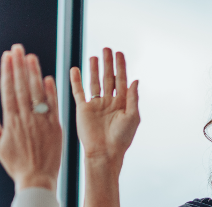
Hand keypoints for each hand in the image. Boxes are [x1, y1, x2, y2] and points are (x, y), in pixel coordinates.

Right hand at [0, 44, 63, 191]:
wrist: (37, 180)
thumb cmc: (16, 165)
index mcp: (11, 121)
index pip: (8, 90)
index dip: (7, 72)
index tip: (6, 57)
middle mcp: (26, 118)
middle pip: (22, 87)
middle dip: (19, 66)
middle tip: (17, 48)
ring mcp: (42, 122)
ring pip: (37, 93)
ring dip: (34, 73)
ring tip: (31, 57)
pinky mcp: (55, 127)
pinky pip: (53, 106)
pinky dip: (51, 92)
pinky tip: (48, 78)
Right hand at [69, 48, 139, 163]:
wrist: (104, 153)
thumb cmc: (121, 139)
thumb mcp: (132, 117)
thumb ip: (133, 98)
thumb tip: (135, 80)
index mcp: (122, 104)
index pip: (121, 81)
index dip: (121, 67)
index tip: (119, 53)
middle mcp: (109, 103)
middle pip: (108, 78)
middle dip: (108, 64)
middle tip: (107, 48)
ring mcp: (96, 105)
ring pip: (94, 82)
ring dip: (93, 69)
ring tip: (93, 56)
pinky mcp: (83, 109)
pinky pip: (79, 92)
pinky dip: (76, 81)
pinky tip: (75, 69)